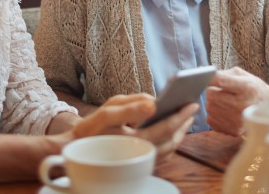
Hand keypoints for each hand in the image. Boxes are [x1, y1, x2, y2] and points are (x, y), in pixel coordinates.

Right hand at [72, 94, 196, 161]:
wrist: (75, 151)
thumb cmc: (92, 128)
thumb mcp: (107, 111)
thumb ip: (131, 106)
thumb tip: (154, 102)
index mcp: (133, 142)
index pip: (164, 129)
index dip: (180, 115)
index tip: (192, 104)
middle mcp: (139, 155)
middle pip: (171, 141)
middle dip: (184, 125)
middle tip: (192, 108)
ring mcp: (140, 162)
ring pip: (168, 151)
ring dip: (179, 134)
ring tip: (185, 118)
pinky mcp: (138, 164)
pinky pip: (161, 155)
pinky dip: (170, 143)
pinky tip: (172, 130)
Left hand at [205, 67, 268, 135]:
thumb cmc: (254, 90)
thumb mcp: (244, 76)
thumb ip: (223, 73)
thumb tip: (201, 70)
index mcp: (246, 87)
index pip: (220, 80)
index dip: (209, 77)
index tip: (204, 76)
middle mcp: (242, 105)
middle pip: (211, 94)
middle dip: (213, 91)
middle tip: (222, 92)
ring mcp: (237, 120)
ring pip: (209, 107)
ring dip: (213, 103)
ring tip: (226, 102)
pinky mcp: (233, 130)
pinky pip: (211, 119)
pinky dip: (215, 114)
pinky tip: (226, 112)